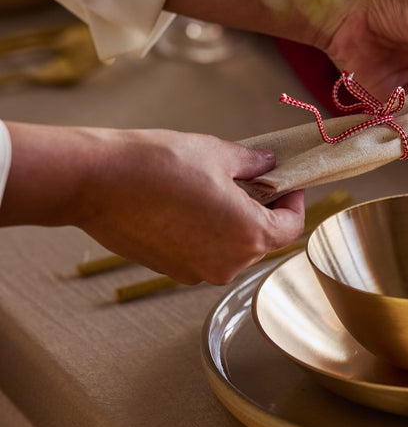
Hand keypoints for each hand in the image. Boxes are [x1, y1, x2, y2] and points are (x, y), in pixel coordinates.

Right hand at [1, 123, 304, 283]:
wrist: (95, 182)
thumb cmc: (158, 165)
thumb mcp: (219, 154)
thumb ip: (254, 164)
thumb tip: (269, 164)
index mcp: (250, 236)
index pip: (291, 227)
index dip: (294, 202)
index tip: (288, 184)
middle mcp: (228, 264)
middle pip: (263, 240)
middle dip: (263, 211)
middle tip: (253, 181)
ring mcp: (198, 272)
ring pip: (232, 248)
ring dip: (233, 222)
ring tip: (217, 190)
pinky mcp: (172, 271)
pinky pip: (204, 253)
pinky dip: (206, 233)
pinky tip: (189, 205)